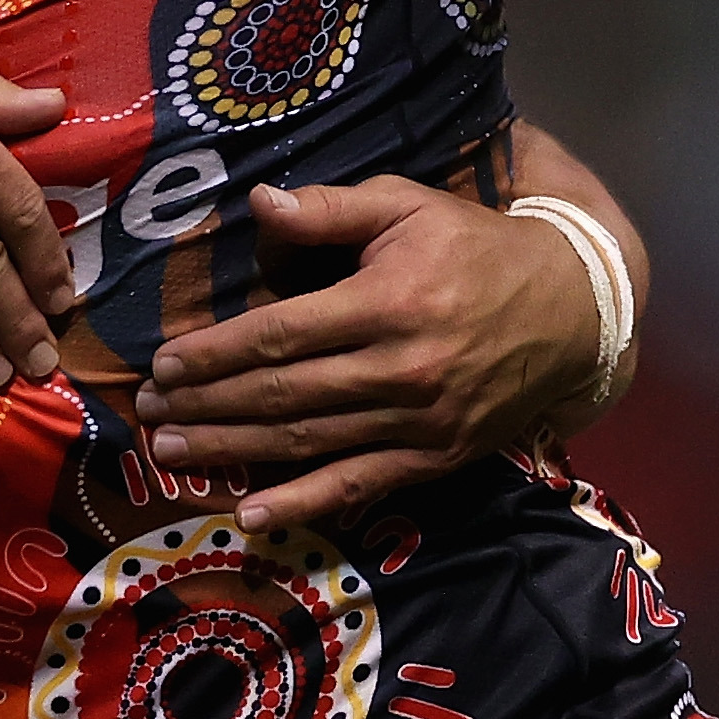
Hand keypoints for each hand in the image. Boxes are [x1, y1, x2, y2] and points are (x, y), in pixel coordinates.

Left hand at [132, 179, 617, 530]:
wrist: (571, 309)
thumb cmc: (474, 247)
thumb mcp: (408, 207)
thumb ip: (331, 210)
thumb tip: (256, 205)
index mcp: (388, 302)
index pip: (281, 334)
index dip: (216, 353)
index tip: (165, 365)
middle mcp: (401, 369)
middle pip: (284, 394)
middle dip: (207, 407)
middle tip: (148, 415)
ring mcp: (418, 422)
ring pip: (309, 442)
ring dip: (234, 451)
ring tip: (173, 452)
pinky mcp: (434, 457)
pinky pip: (359, 485)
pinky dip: (303, 504)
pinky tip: (252, 514)